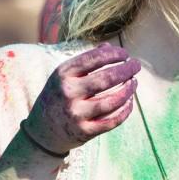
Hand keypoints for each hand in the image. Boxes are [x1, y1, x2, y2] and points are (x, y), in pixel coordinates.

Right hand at [24, 43, 139, 154]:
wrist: (42, 131)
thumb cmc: (58, 96)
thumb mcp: (64, 76)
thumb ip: (86, 61)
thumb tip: (109, 47)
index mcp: (63, 75)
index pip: (93, 59)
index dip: (114, 54)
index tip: (125, 53)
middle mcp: (69, 93)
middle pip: (106, 79)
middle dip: (126, 69)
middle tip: (136, 65)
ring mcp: (77, 114)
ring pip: (113, 101)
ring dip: (128, 90)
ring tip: (134, 82)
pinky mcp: (85, 131)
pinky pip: (112, 121)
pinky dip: (125, 110)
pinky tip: (129, 101)